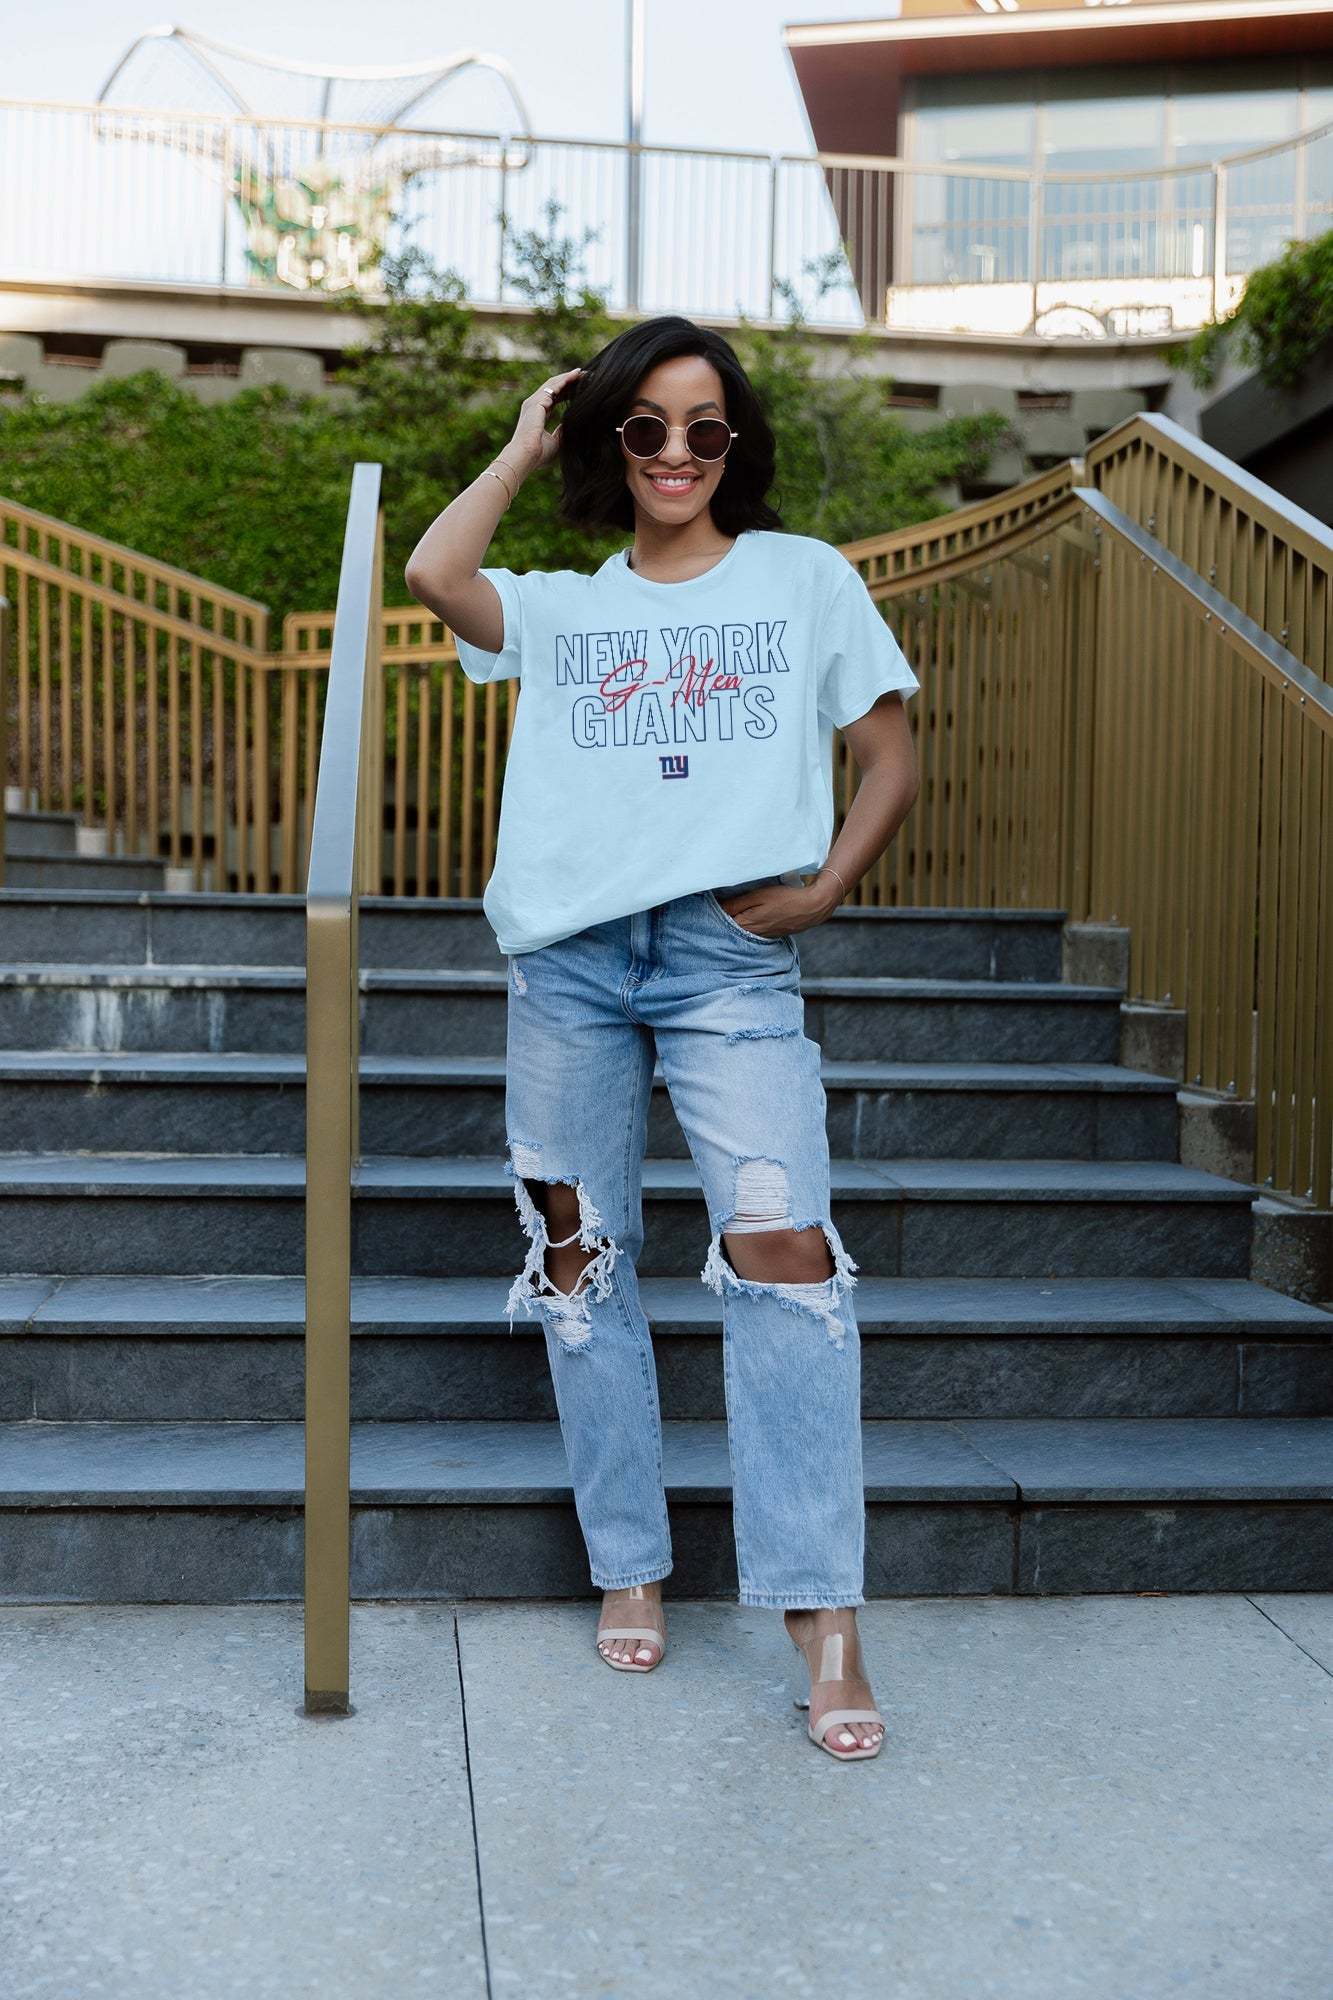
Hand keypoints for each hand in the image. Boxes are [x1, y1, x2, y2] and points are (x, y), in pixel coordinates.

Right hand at [502, 366, 583, 476]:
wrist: (526, 457)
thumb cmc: (538, 455)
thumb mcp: (556, 442)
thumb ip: (562, 431)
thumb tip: (572, 424)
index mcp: (537, 415)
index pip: (553, 398)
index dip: (566, 392)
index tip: (579, 388)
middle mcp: (534, 405)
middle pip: (553, 388)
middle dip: (568, 381)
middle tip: (584, 376)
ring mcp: (533, 402)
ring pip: (553, 383)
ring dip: (568, 377)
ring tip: (582, 372)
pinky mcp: (536, 402)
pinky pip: (553, 386)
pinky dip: (565, 380)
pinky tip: (577, 375)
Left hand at [715, 878, 841, 938]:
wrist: (813, 907)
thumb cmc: (786, 898)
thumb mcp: (758, 895)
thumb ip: (737, 903)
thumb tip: (717, 907)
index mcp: (748, 925)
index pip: (723, 924)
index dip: (714, 916)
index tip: (708, 907)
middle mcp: (755, 935)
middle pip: (732, 930)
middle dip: (723, 921)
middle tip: (717, 908)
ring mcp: (764, 936)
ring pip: (743, 931)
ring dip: (737, 922)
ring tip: (732, 911)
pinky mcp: (772, 934)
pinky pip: (755, 931)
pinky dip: (749, 924)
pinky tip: (750, 916)